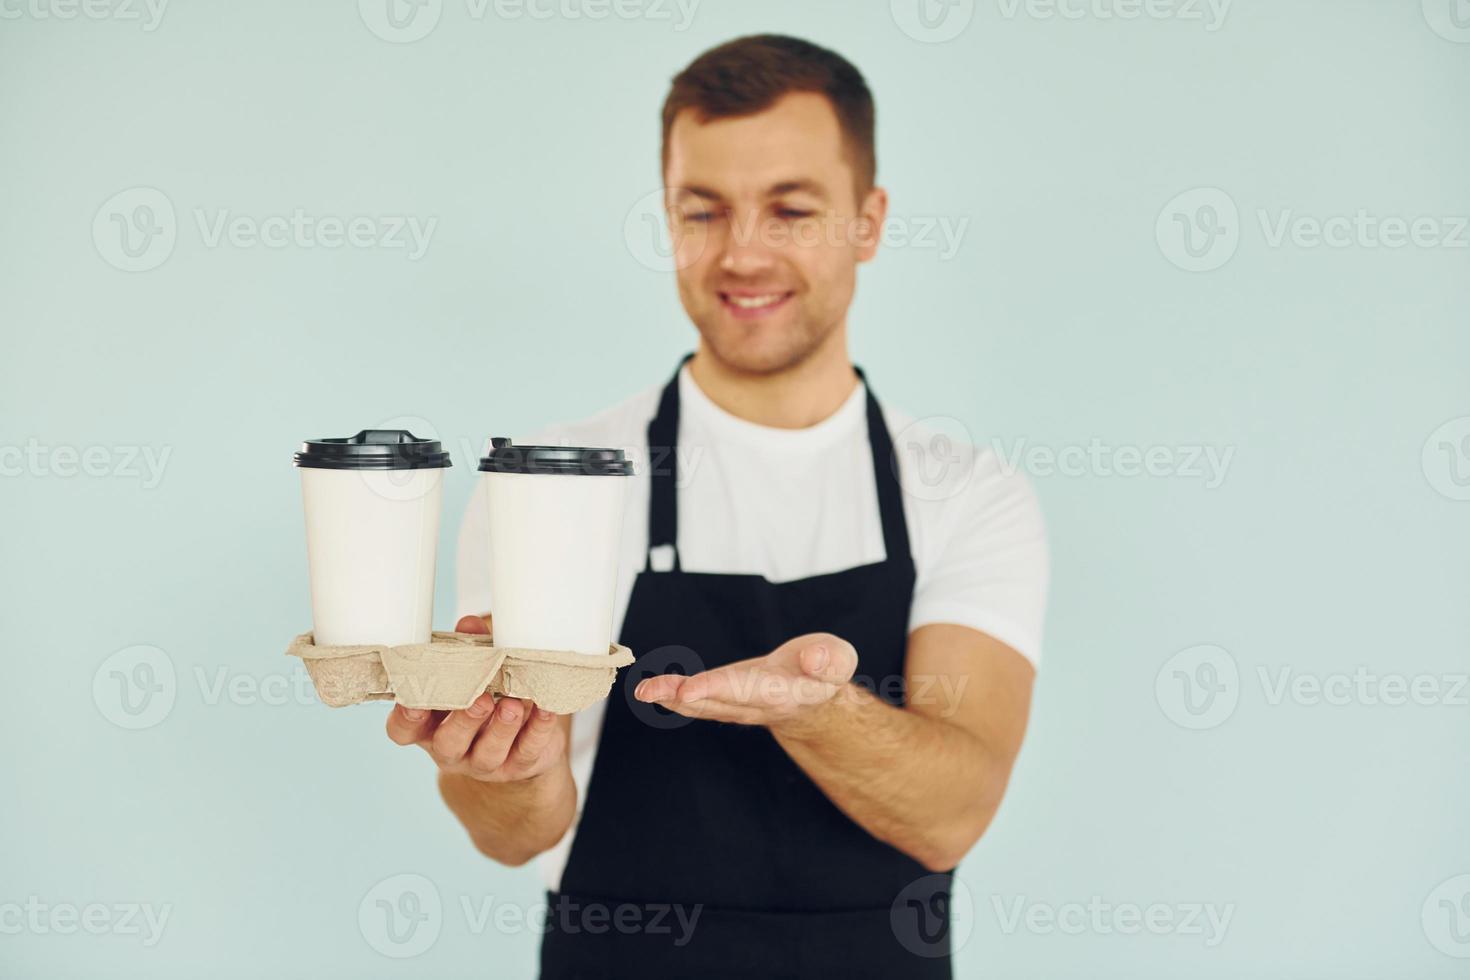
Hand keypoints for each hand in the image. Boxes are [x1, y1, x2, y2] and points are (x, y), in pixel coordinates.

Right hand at [385, 615, 566, 782]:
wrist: (523, 740)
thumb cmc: (486, 696)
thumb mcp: (473, 674)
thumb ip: (469, 650)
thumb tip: (469, 624)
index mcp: (430, 726)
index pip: (404, 731)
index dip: (405, 719)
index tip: (414, 703)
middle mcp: (452, 750)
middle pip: (449, 744)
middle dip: (464, 722)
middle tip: (480, 700)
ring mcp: (485, 763)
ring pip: (489, 754)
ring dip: (501, 729)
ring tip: (512, 705)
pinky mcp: (519, 767)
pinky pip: (527, 751)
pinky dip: (538, 730)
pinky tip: (545, 710)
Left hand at [633, 632, 857, 731]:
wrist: (815, 700)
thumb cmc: (825, 673)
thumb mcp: (838, 659)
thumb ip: (829, 659)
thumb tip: (813, 659)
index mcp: (783, 693)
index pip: (747, 690)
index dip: (718, 689)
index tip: (690, 689)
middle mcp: (756, 704)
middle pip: (715, 700)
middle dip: (682, 695)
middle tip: (651, 689)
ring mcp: (739, 706)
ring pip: (702, 704)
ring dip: (670, 698)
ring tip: (644, 690)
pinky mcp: (727, 701)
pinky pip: (698, 702)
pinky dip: (674, 696)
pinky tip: (652, 690)